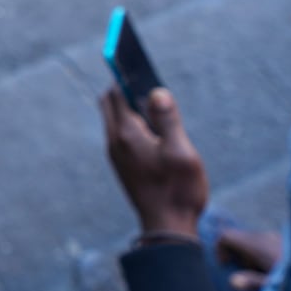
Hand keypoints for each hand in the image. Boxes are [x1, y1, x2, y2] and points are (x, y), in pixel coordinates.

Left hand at [99, 87, 208, 237]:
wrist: (168, 229)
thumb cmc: (179, 190)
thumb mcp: (181, 151)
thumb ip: (167, 119)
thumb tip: (156, 91)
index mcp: (126, 134)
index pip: (116, 92)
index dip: (126, 75)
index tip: (135, 62)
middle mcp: (115, 141)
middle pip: (109, 102)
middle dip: (124, 88)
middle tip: (148, 85)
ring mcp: (116, 154)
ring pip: (114, 119)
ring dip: (129, 107)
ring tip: (156, 107)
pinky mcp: (122, 164)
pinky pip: (120, 134)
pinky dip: (131, 123)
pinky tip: (154, 130)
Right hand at [216, 227, 282, 290]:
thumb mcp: (273, 286)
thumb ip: (252, 283)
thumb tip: (231, 281)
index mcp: (258, 245)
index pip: (226, 235)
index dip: (219, 249)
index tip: (225, 265)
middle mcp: (264, 236)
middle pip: (236, 238)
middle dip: (235, 255)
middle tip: (247, 273)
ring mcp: (273, 236)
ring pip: (249, 240)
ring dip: (247, 255)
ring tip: (260, 273)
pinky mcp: (282, 240)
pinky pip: (261, 242)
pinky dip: (258, 254)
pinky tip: (270, 269)